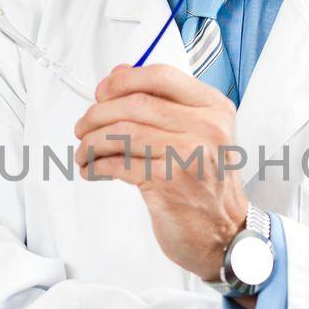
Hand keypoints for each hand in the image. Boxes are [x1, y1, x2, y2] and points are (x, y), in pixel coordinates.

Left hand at [74, 65, 247, 279]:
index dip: (122, 81)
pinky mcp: (168, 183)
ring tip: (84, 152)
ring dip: (92, 142)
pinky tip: (93, 170)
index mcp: (214, 108)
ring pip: (122, 133)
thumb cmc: (206, 184)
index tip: (101, 93)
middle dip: (98, 114)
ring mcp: (188, 155)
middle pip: (135, 103)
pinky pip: (118, 163)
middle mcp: (206, 128)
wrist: (225, 233)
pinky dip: (97, 165)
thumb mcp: (197, 135)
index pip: (161, 76)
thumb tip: (118, 75)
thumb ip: (162, 103)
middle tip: (83, 127)